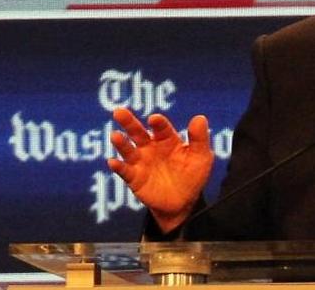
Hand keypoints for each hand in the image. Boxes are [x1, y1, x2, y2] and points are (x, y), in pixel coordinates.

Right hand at [107, 108, 213, 232]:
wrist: (183, 203)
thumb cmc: (192, 176)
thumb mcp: (201, 157)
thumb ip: (200, 139)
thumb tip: (200, 117)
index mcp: (167, 139)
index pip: (161, 127)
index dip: (158, 122)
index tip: (154, 119)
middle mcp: (150, 147)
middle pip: (138, 132)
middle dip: (129, 122)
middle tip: (119, 111)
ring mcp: (141, 162)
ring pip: (128, 149)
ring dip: (121, 143)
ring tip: (115, 136)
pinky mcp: (134, 178)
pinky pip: (125, 171)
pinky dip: (118, 166)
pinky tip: (113, 162)